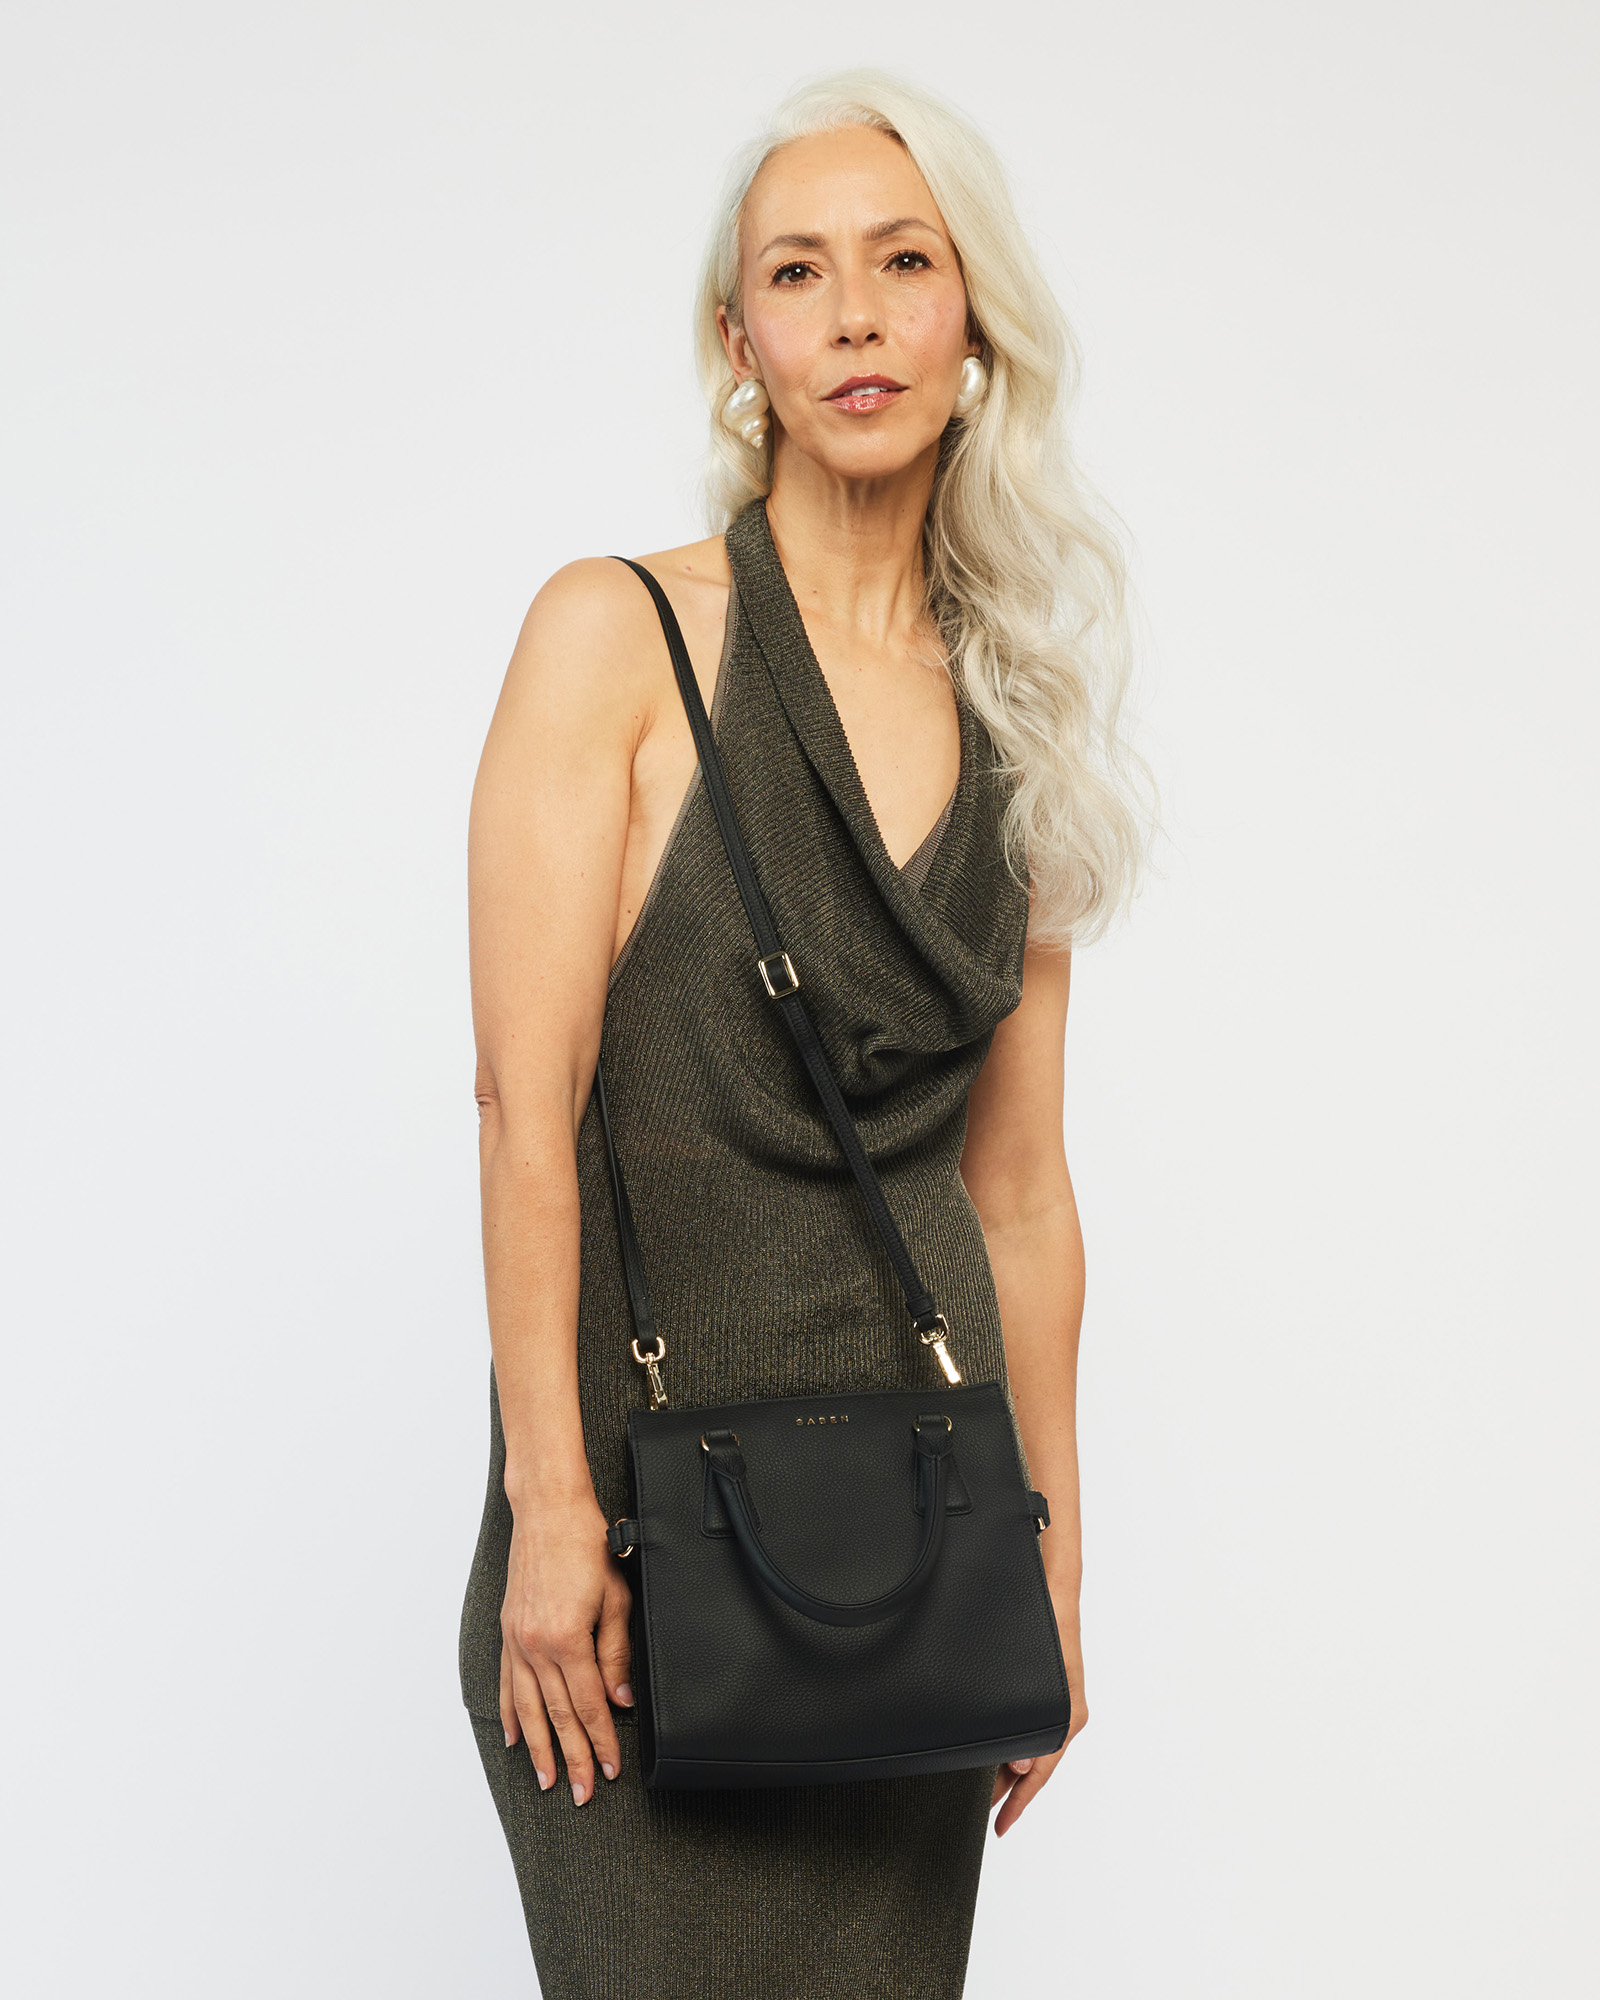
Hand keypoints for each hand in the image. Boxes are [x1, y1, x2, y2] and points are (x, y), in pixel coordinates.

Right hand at [499, 1496, 633, 1803]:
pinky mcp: (508, 1631)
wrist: (547, 1510)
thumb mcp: (615, 1598)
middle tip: (581, 1793)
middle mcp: (535, 1646)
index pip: (588, 1704)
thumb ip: (616, 1653)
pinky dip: (509, 1714)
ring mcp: (516, 1640)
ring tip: (548, 1779)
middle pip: (556, 1715)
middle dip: (572, 1757)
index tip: (609, 1770)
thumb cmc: (585, 1545)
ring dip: (539, 1748)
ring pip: (527, 1708)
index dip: (601, 1740)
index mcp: (566, 1639)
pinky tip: (515, 1737)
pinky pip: (506, 1682)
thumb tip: (619, 1699)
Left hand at [991, 1572, 1085, 1835]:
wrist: (1053, 1585)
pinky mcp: (1047, 1689)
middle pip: (1034, 1766)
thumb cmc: (1047, 1623)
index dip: (1018, 1803)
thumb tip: (1019, 1765)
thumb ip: (1028, 1727)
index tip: (1000, 1827)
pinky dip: (1011, 1744)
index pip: (1039, 1774)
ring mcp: (1056, 1702)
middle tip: (981, 1813)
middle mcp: (1064, 1715)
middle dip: (1008, 1790)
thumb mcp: (1040, 1680)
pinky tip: (993, 1747)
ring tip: (980, 1788)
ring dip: (1007, 1768)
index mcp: (1065, 1718)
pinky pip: (1030, 1728)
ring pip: (1030, 1748)